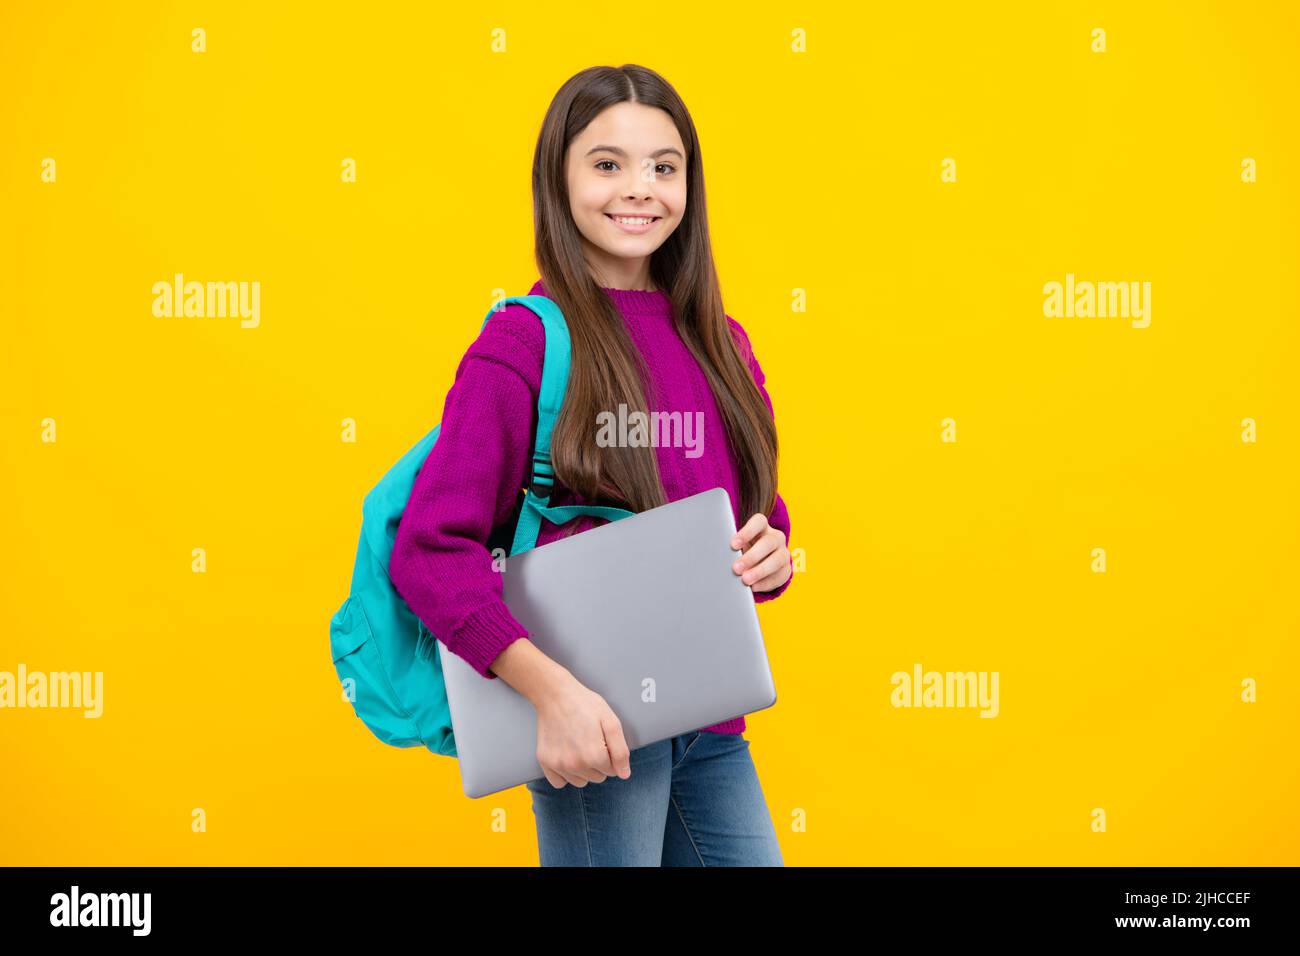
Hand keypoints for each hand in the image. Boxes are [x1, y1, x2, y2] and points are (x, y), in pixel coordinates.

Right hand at [533, 670, 632, 787]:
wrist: (555, 694)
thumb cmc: (585, 705)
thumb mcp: (611, 721)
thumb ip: (621, 751)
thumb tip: (624, 774)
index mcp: (595, 756)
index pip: (612, 771)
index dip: (610, 755)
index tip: (602, 739)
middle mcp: (575, 765)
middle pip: (597, 778)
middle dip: (598, 763)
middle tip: (590, 740)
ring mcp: (558, 765)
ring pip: (580, 782)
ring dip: (582, 770)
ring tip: (578, 746)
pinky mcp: (545, 762)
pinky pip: (559, 783)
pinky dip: (564, 774)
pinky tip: (566, 756)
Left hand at [731, 512, 790, 594]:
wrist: (760, 562)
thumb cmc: (744, 549)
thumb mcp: (739, 544)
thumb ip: (733, 547)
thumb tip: (722, 556)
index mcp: (762, 527)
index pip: (759, 522)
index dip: (747, 532)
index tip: (733, 545)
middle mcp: (776, 538)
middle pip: (768, 543)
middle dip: (752, 556)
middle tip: (736, 568)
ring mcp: (783, 553)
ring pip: (777, 560)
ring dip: (760, 571)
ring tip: (745, 580)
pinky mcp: (786, 569)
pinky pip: (779, 576)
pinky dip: (765, 583)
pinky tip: (754, 587)